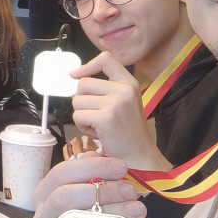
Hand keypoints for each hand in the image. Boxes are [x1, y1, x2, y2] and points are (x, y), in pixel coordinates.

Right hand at [30, 154, 145, 217]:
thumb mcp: (93, 199)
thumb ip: (94, 179)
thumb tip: (104, 160)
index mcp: (46, 194)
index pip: (61, 173)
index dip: (92, 166)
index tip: (121, 166)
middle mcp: (41, 215)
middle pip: (62, 195)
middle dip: (100, 189)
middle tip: (130, 190)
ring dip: (110, 212)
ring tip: (137, 209)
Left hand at [70, 52, 170, 172]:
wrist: (140, 157)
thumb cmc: (127, 133)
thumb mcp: (123, 102)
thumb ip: (106, 88)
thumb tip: (76, 76)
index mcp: (129, 83)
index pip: (106, 59)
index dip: (87, 66)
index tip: (76, 75)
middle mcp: (124, 90)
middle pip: (83, 84)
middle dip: (82, 101)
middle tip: (95, 115)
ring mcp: (116, 103)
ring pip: (77, 100)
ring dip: (82, 115)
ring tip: (98, 125)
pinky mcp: (106, 118)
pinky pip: (78, 115)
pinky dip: (82, 126)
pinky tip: (97, 132)